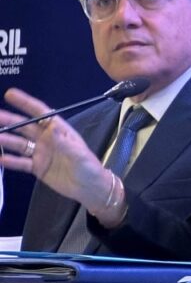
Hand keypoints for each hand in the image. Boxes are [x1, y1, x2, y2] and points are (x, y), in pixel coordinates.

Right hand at [0, 88, 111, 210]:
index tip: (10, 94)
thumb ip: (63, 142)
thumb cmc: (89, 167)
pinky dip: (11, 161)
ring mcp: (41, 153)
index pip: (41, 113)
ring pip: (19, 144)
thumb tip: (51, 127)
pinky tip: (1, 159)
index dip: (26, 103)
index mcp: (59, 130)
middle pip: (25, 127)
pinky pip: (21, 163)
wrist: (89, 188)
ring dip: (6, 140)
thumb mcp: (79, 153)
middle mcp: (47, 139)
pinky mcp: (37, 168)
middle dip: (10, 120)